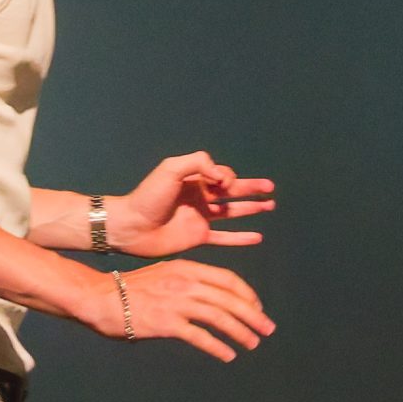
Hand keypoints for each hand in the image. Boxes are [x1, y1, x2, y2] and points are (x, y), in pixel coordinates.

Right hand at [79, 258, 275, 360]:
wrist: (100, 297)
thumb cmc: (131, 289)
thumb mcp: (164, 273)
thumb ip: (188, 280)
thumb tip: (211, 296)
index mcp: (188, 268)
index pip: (228, 280)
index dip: (247, 295)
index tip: (257, 308)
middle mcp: (186, 283)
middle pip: (230, 299)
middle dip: (253, 315)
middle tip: (267, 329)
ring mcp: (177, 302)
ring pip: (220, 317)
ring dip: (240, 332)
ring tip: (252, 344)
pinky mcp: (167, 323)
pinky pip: (200, 336)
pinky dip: (217, 347)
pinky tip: (228, 355)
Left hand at [113, 151, 275, 256]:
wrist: (131, 226)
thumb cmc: (148, 196)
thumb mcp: (171, 169)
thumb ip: (199, 163)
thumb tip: (223, 176)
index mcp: (194, 180)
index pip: (221, 174)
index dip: (228, 176)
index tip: (220, 182)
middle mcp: (200, 198)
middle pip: (232, 191)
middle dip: (252, 188)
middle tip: (270, 187)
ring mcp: (200, 219)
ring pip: (232, 212)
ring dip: (252, 208)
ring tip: (270, 205)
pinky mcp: (198, 238)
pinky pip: (225, 238)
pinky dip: (241, 238)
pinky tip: (257, 237)